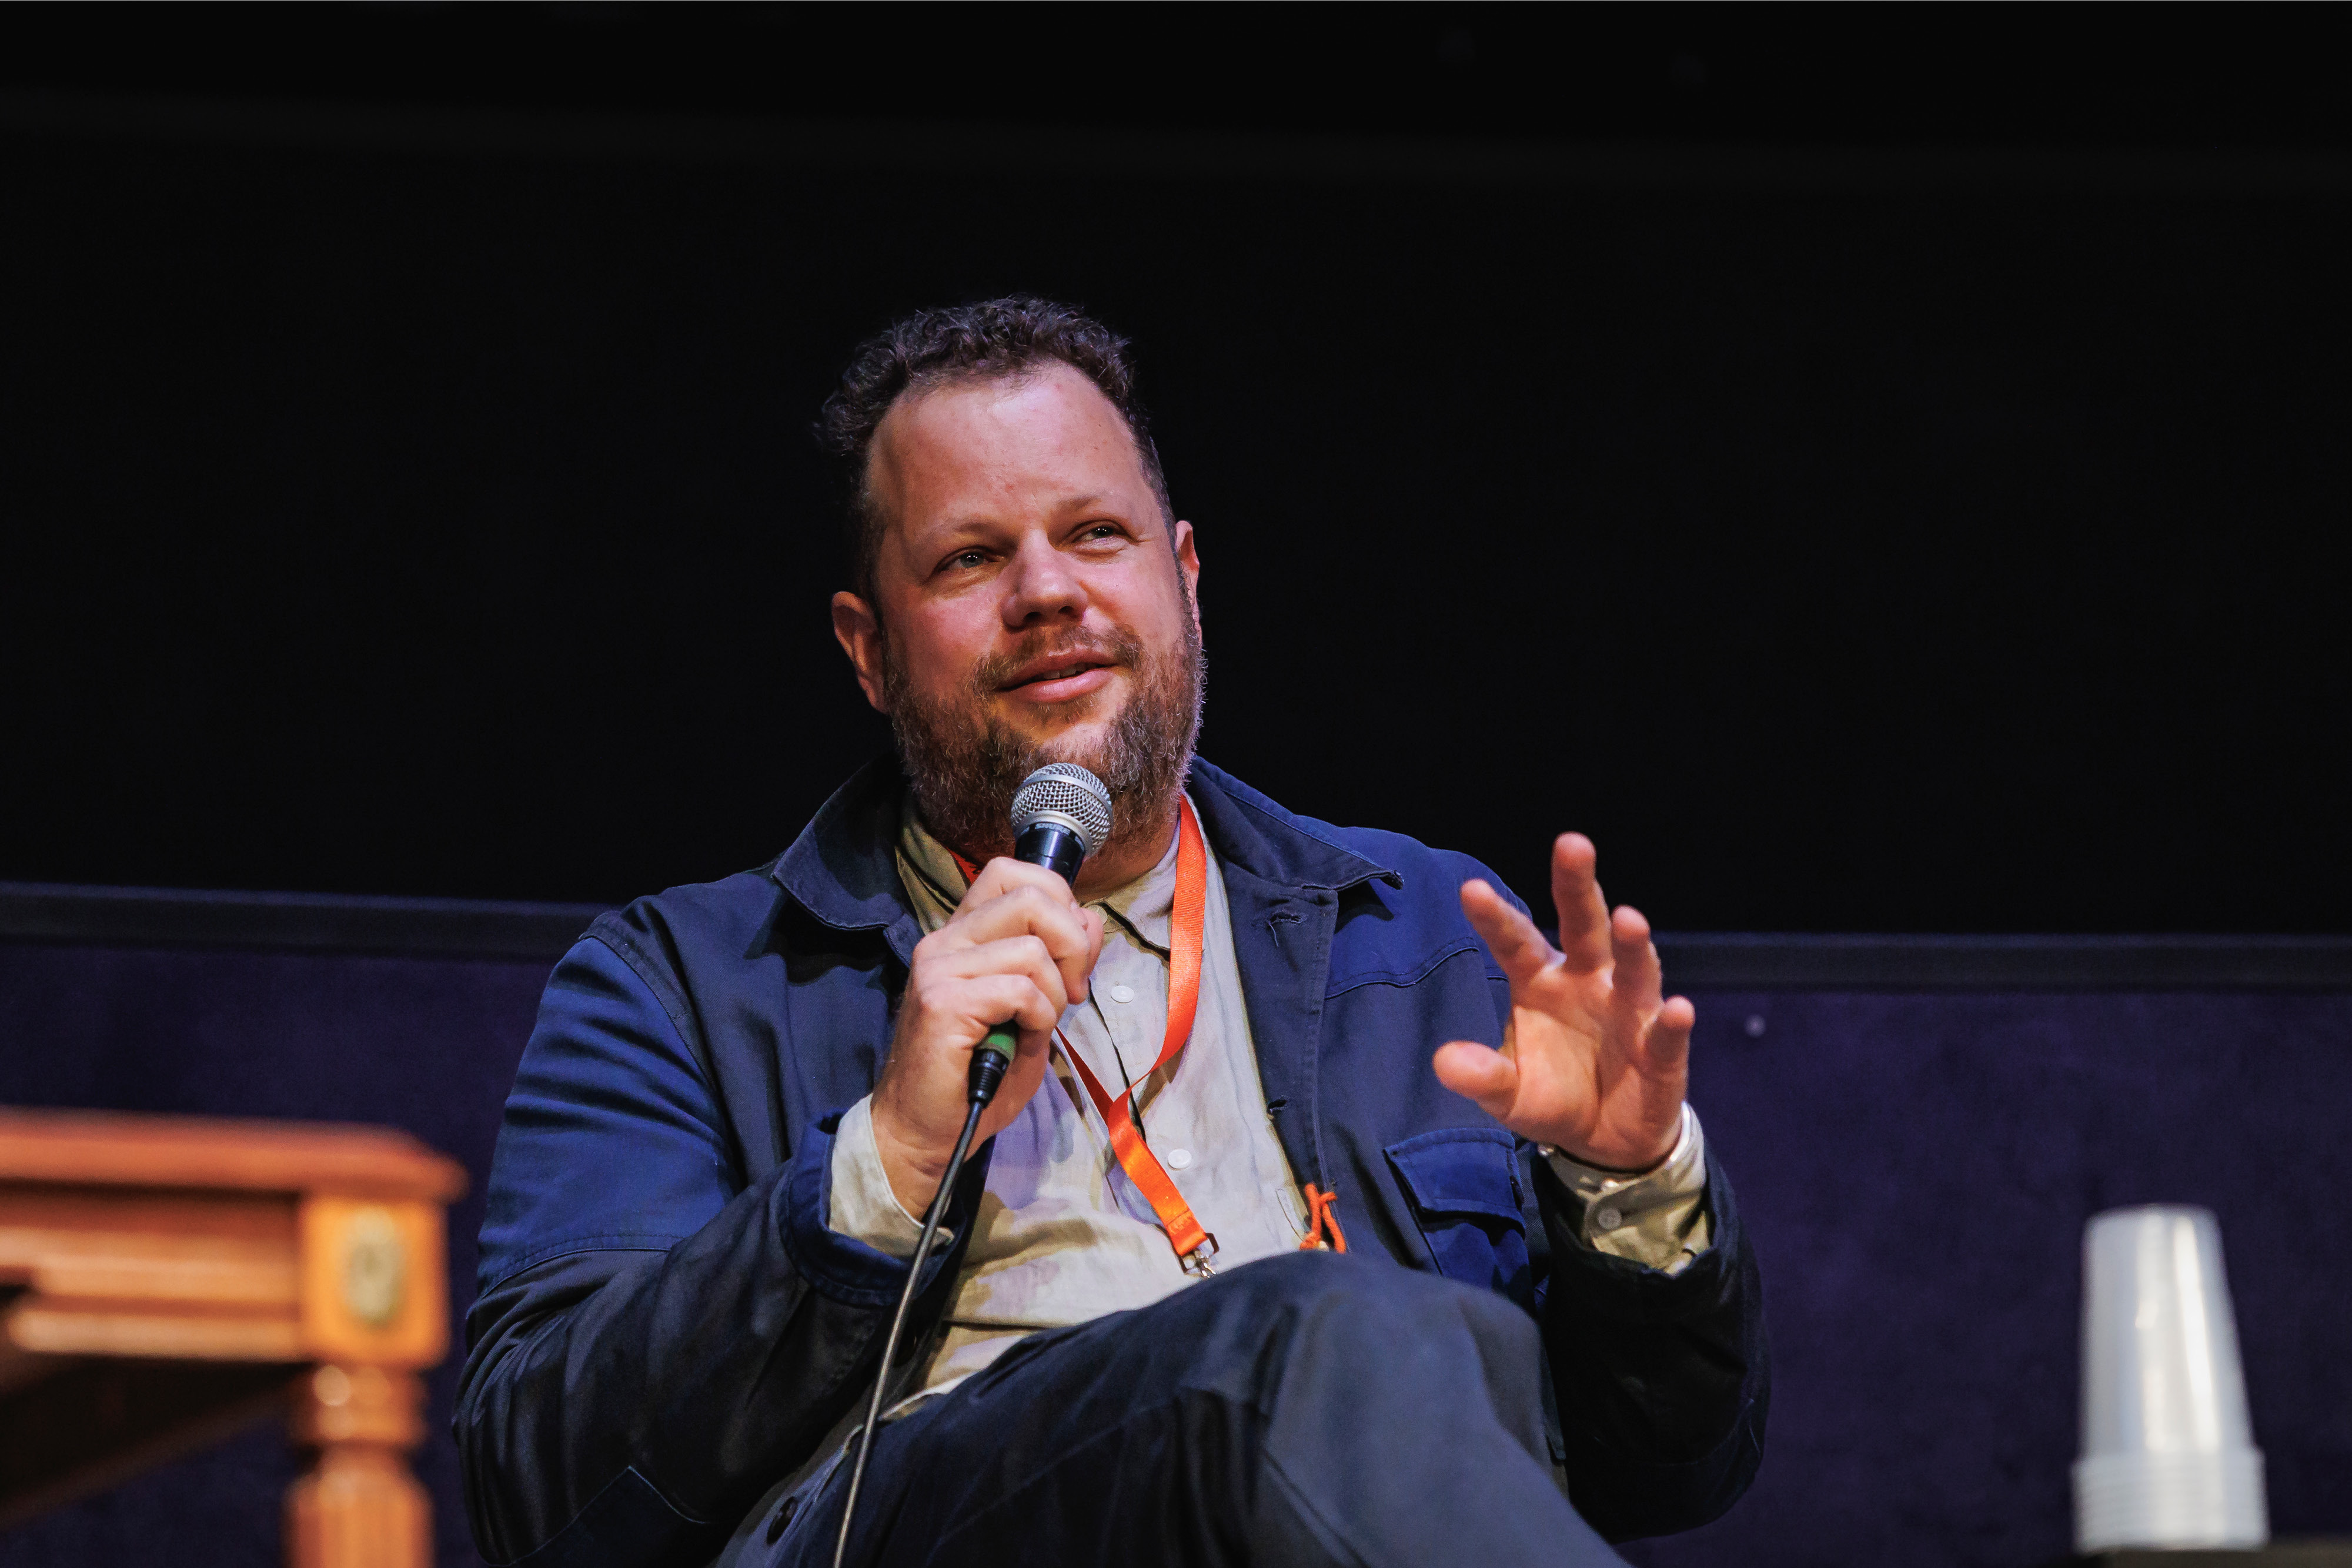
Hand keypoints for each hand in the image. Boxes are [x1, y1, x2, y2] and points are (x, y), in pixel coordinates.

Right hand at [869, 860, 1103, 1214]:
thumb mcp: (1032, 1008)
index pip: (1013, 873)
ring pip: (1034, 950)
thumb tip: (1089, 922)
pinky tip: (1020, 1042)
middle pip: (1033, 897)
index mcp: (963, 935)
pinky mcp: (944, 1002)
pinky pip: (1022, 990)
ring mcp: (940, 968)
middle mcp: (945, 941)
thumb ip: (1057, 962)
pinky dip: (1039, 1019)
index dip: (1060, 901)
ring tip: (1033, 1029)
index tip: (1071, 957)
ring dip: (1055, 996)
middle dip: (1074, 945)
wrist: (922, 1131)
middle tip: (1071, 995)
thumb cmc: (976, 1075)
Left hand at [1432, 833, 1691, 1170]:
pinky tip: (1676, 1009)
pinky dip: (1672, 1022)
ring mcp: (1629, 1010)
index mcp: (1540, 981)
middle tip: (1571, 844)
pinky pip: (1666, 1032)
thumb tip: (1442, 1062)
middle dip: (1578, 885)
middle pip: (1584, 924)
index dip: (1495, 917)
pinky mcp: (1661, 1050)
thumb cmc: (1553, 1096)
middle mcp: (1587, 982)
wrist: (1604, 1139)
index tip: (1469, 889)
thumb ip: (1481, 1076)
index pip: (1515, 941)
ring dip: (1632, 944)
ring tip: (1629, 919)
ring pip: (1632, 968)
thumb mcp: (1509, 1094)